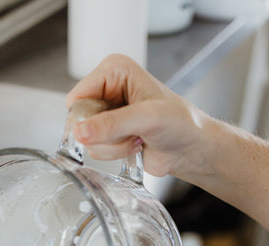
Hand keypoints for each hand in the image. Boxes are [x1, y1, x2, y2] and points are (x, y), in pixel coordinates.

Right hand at [65, 54, 208, 180]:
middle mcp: (107, 88)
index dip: (88, 118)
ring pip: (86, 138)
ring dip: (113, 146)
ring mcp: (106, 113)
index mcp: (114, 70)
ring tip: (137, 138)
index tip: (112, 126)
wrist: (190, 148)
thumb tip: (80, 132)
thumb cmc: (180, 123)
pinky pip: (95, 149)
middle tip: (132, 132)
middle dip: (104, 134)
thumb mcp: (147, 118)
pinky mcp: (108, 133)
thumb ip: (112, 124)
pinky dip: (115, 153)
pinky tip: (135, 145)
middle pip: (79, 120)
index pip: (77, 97)